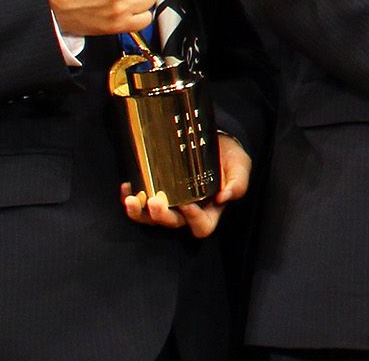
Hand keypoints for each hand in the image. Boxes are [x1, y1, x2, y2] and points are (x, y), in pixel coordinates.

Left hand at [122, 133, 249, 238]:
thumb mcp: (240, 167)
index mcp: (210, 210)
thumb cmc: (230, 158)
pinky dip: (129, 198)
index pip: (202, 226)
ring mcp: (170, 204)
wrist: (216, 142)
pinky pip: (139, 204)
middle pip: (172, 223)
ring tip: (132, 199)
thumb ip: (237, 183)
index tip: (188, 204)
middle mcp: (188, 212)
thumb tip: (223, 197)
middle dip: (161, 215)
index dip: (194, 220)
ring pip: (151, 219)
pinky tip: (127, 187)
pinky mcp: (157, 192)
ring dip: (139, 213)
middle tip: (155, 201)